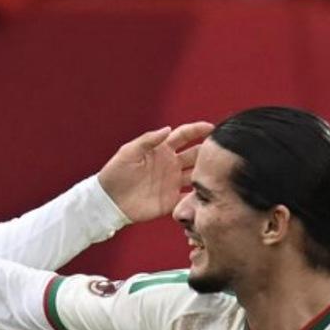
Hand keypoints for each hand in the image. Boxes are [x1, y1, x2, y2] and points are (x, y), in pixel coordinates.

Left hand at [97, 121, 213, 222]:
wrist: (109, 201)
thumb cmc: (115, 173)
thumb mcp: (129, 152)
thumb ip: (148, 140)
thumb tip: (168, 129)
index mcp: (162, 150)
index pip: (184, 136)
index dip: (198, 130)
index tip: (212, 128)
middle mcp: (171, 164)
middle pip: (196, 155)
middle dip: (208, 152)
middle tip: (220, 152)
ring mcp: (173, 182)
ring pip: (197, 175)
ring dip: (207, 173)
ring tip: (218, 172)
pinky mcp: (171, 200)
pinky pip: (190, 198)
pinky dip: (199, 196)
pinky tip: (208, 193)